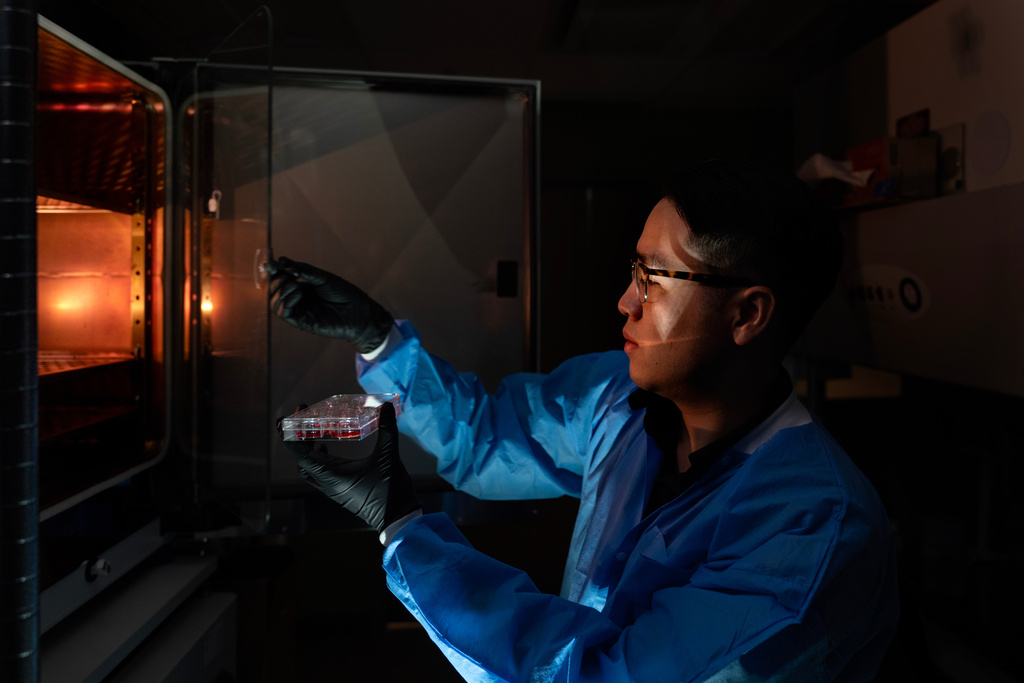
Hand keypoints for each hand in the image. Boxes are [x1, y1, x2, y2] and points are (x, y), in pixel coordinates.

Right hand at [266, 256, 392, 352]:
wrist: (359, 312)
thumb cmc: (344, 294)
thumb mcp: (322, 277)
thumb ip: (303, 270)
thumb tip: (283, 261)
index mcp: (301, 288)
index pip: (279, 280)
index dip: (272, 272)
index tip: (269, 263)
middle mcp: (297, 300)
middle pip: (273, 291)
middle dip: (275, 280)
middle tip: (286, 273)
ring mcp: (299, 311)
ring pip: (274, 303)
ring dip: (280, 290)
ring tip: (295, 283)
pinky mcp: (302, 322)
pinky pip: (284, 313)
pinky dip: (287, 300)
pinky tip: (299, 292)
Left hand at [279, 403, 420, 533]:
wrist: (398, 519)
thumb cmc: (390, 491)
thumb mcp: (388, 457)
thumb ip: (387, 429)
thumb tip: (386, 407)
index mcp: (332, 476)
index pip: (301, 455)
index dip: (290, 436)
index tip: (285, 419)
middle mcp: (328, 484)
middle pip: (302, 461)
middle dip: (297, 440)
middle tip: (302, 420)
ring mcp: (334, 489)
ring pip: (310, 469)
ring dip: (307, 451)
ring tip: (313, 432)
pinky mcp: (341, 492)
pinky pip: (320, 475)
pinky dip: (318, 460)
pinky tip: (326, 449)